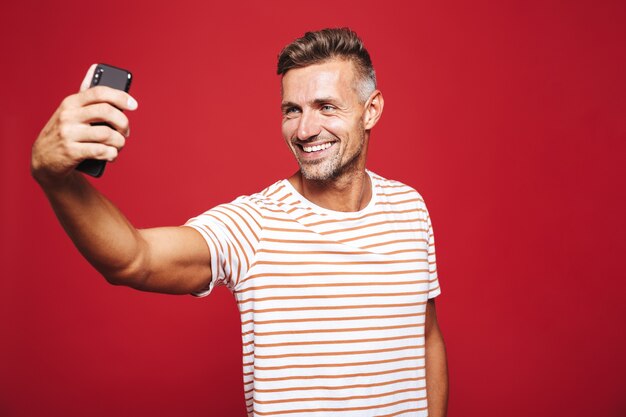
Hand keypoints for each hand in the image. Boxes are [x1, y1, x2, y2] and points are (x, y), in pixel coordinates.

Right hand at [31, 64, 137, 186]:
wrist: (44, 159)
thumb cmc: (65, 132)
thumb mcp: (70, 112)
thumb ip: (85, 95)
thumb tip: (96, 68)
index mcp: (71, 102)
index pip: (99, 92)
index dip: (120, 97)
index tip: (134, 105)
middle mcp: (68, 115)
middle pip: (106, 112)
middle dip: (123, 123)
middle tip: (126, 132)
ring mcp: (69, 133)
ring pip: (107, 134)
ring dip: (119, 142)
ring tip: (118, 146)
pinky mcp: (71, 152)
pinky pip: (101, 151)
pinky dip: (111, 154)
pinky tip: (111, 155)